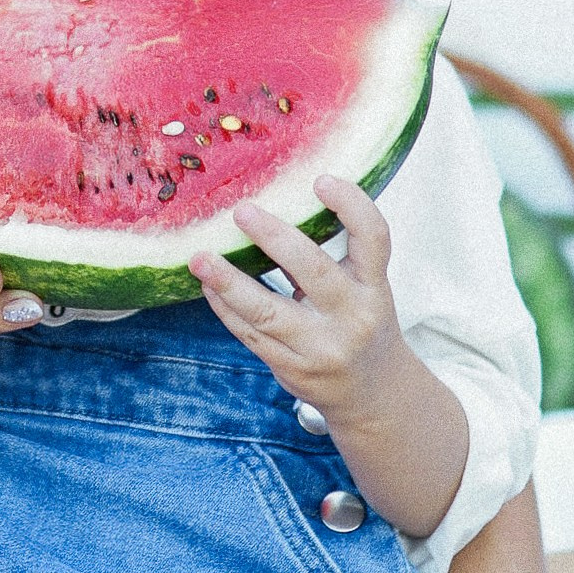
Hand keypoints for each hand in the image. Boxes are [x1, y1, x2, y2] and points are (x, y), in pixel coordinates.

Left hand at [190, 173, 405, 426]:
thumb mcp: (363, 289)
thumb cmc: (361, 322)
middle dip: (275, 239)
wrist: (371, 393)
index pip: (373, 238)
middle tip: (242, 211)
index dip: (351, 205)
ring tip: (199, 258)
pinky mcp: (292, 368)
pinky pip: (251, 334)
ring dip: (229, 282)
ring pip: (268, 312)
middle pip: (313, 271)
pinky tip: (208, 286)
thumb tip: (274, 207)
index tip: (320, 179)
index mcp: (375, 287)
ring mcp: (320, 347)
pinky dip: (225, 308)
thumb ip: (331, 256)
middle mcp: (353, 317)